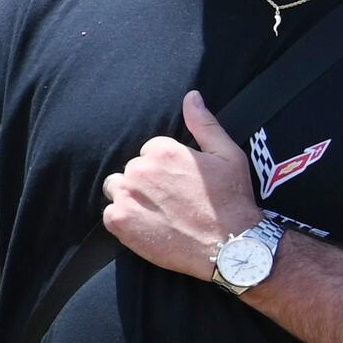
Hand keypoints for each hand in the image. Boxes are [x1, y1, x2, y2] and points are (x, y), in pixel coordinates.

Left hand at [101, 88, 261, 277]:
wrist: (229, 246)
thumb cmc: (232, 199)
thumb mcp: (227, 154)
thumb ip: (204, 123)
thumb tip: (191, 96)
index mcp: (163, 150)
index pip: (150, 152)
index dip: (166, 169)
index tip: (181, 185)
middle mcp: (140, 170)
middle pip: (132, 170)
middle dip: (147, 182)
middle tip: (172, 201)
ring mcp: (126, 196)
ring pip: (116, 188)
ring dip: (131, 197)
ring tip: (158, 212)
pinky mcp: (119, 221)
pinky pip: (110, 213)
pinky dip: (125, 219)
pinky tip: (149, 226)